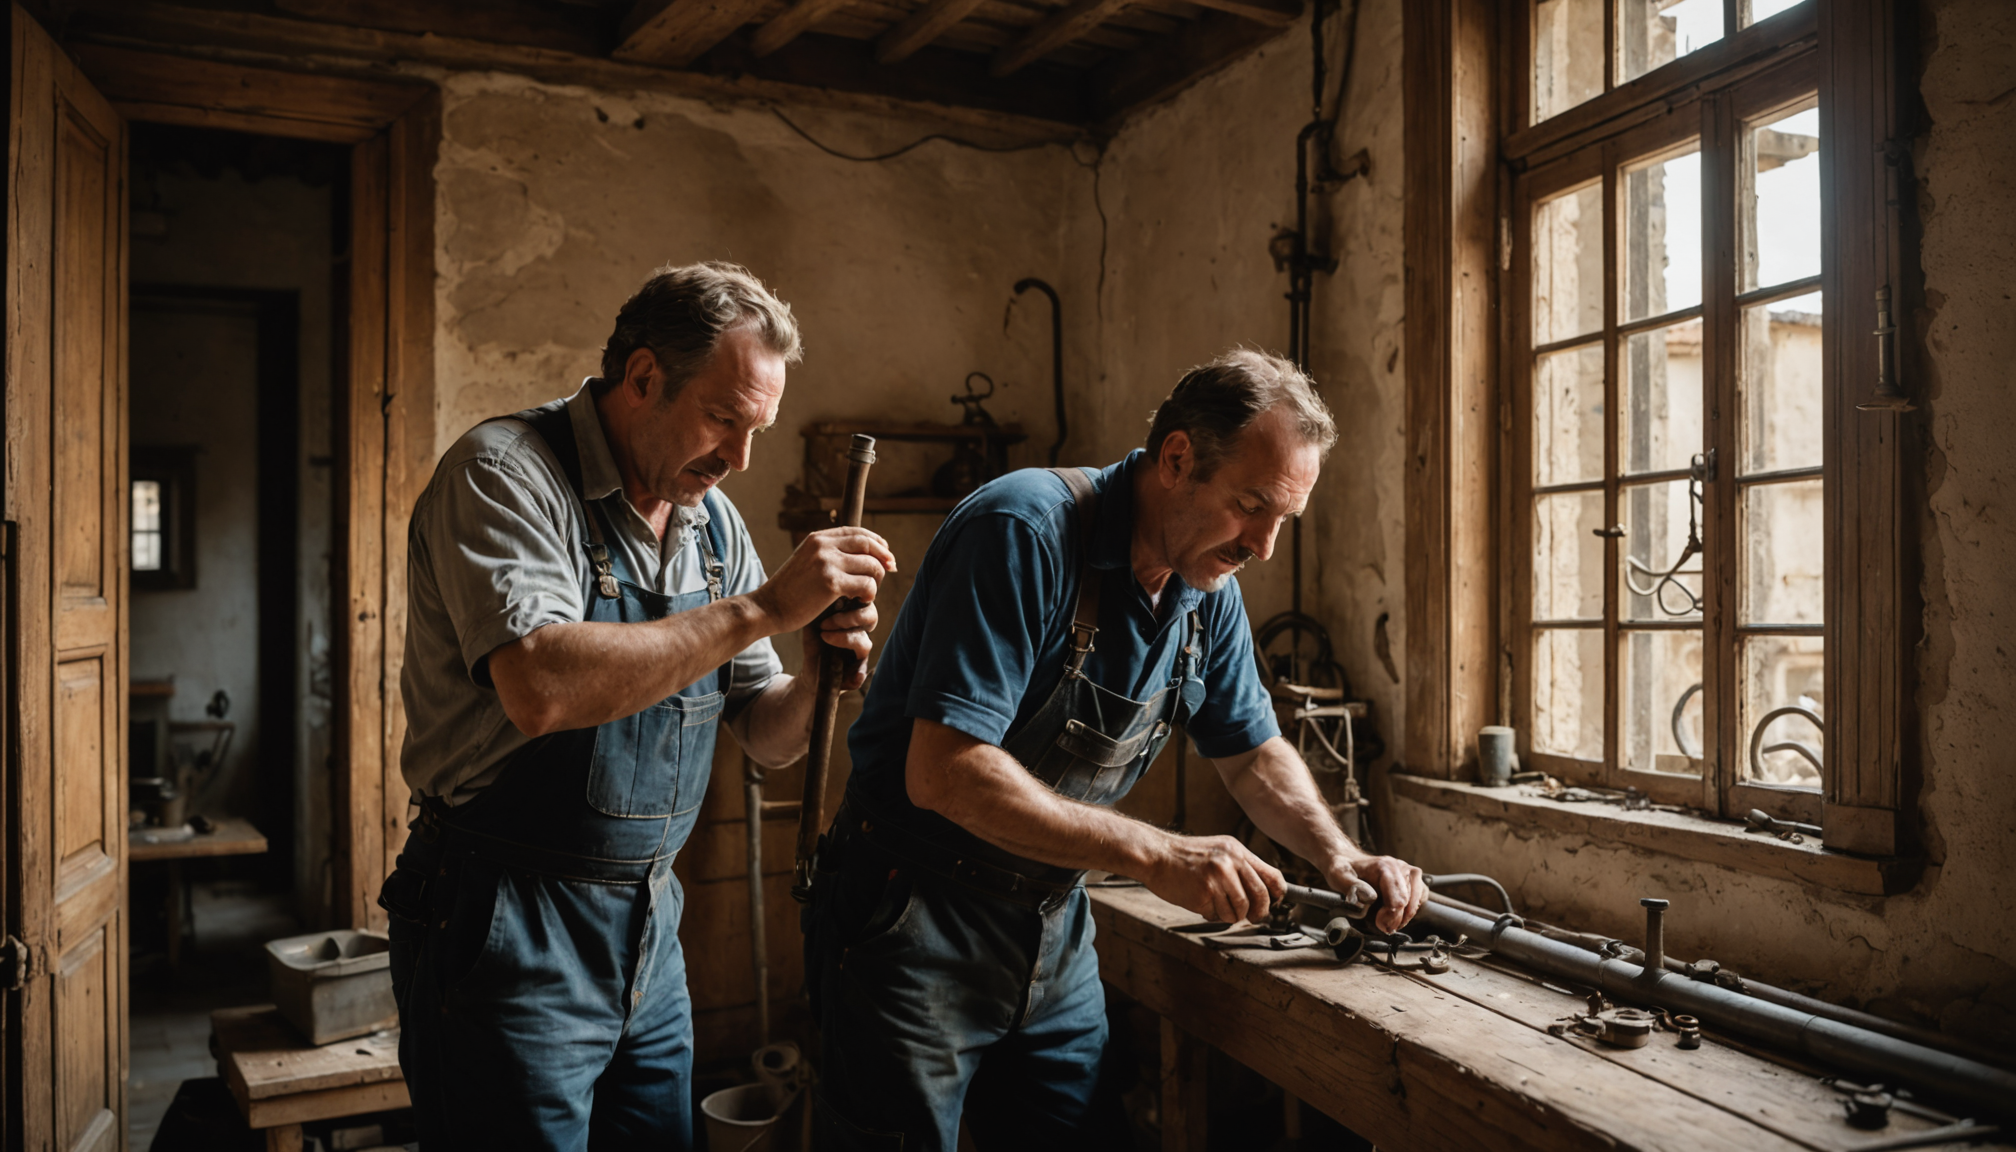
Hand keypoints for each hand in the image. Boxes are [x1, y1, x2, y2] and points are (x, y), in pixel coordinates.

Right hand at [751, 527, 894, 636]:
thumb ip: (828, 554)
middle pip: (868, 544)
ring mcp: (827, 563)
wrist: (767, 608)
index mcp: (817, 538)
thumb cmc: (789, 591)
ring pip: (871, 566)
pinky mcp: (831, 583)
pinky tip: (860, 601)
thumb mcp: (806, 562)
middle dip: (884, 558)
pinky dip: (869, 594)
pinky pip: (866, 585)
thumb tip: (860, 555)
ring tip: (867, 592)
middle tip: (890, 570)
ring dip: (876, 581)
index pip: (857, 532)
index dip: (877, 542)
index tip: (886, 555)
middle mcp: (822, 545)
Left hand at [799, 599, 876, 689]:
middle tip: (825, 622)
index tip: (839, 596)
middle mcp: (860, 630)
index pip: (866, 599)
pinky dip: (858, 673)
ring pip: (865, 643)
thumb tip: (828, 581)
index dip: (859, 595)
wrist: (810, 665)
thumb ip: (825, 599)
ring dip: (846, 639)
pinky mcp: (856, 669)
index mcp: (854, 613)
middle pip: (870, 616)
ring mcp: (859, 650)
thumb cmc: (813, 635)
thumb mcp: (815, 613)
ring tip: (825, 637)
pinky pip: (862, 669)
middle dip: (850, 617)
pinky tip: (852, 674)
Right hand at [1144, 833, 1284, 924]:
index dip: (1277, 894)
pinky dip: (1212, 915)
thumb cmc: (1185, 856)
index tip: (1275, 902)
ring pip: (1239, 911)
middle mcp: (1230, 862)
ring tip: (1217, 906)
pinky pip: (1218, 915)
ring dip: (1231, 916)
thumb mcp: (1218, 851)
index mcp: (1237, 850)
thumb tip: (1263, 892)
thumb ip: (1240, 867)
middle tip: (1252, 917)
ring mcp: (1217, 878)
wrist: (1155, 855)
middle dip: (1258, 912)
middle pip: (1260, 896)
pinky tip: (1202, 903)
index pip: (1271, 875)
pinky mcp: (1204, 893)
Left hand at [1324, 854, 1426, 934]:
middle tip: (1385, 928)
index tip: (1381, 925)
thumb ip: (1352, 886)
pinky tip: (1399, 912)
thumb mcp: (1339, 876)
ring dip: (1405, 916)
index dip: (1391, 917)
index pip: (1398, 899)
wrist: (1349, 860)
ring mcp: (1408, 871)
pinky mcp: (1413, 877)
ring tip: (1391, 922)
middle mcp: (1400, 867)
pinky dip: (1412, 908)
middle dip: (1397, 919)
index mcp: (1385, 867)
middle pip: (1408, 902)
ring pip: (1416, 901)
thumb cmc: (1345, 869)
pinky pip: (1421, 896)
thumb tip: (1370, 897)